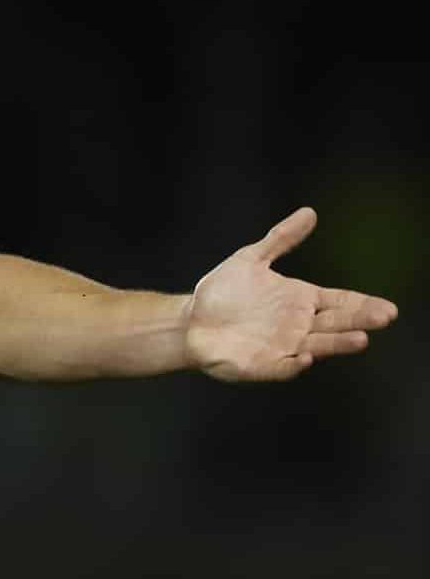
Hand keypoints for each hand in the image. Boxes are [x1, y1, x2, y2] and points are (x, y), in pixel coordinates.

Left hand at [184, 207, 398, 381]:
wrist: (191, 321)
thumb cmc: (224, 292)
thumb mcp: (251, 259)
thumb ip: (281, 238)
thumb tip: (309, 212)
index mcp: (301, 300)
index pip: (340, 301)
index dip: (362, 303)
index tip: (388, 306)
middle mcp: (299, 325)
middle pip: (337, 323)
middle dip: (361, 320)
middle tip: (384, 317)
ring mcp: (285, 346)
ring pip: (319, 346)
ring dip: (338, 343)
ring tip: (360, 339)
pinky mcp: (265, 365)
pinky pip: (284, 367)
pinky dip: (295, 363)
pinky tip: (304, 357)